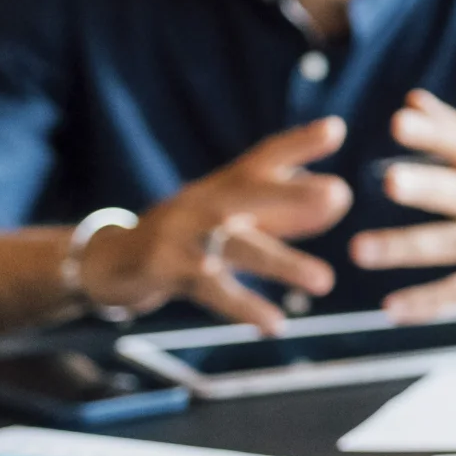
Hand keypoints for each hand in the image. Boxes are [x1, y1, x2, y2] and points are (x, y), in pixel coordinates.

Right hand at [77, 119, 350, 331]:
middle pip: (251, 192)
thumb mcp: (236, 213)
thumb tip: (341, 198)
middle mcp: (207, 202)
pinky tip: (274, 325)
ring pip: (239, 247)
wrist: (114, 259)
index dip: (299, 143)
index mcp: (226, 184)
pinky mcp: (169, 270)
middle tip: (338, 193)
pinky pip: (214, 291)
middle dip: (293, 193)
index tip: (336, 130)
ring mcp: (185, 235)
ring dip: (284, 264)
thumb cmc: (190, 232)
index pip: (266, 156)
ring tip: (325, 282)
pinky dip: (244, 308)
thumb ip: (287, 206)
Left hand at [351, 90, 455, 321]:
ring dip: (407, 247)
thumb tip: (412, 99)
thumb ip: (455, 128)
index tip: (399, 121)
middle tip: (390, 181)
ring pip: (453, 244)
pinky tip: (389, 307)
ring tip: (359, 249)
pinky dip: (427, 302)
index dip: (435, 133)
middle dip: (428, 187)